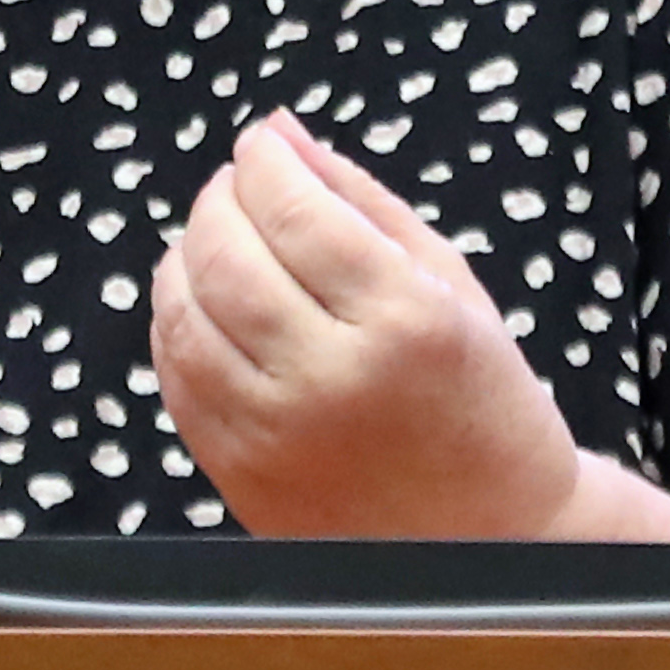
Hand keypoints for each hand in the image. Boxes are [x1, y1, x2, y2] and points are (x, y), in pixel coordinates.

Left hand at [151, 113, 581, 538]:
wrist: (494, 538)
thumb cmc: (482, 402)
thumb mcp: (448, 282)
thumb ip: (359, 199)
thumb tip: (280, 132)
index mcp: (403, 321)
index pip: (296, 210)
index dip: (263, 161)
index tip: (261, 144)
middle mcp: (333, 378)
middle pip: (226, 258)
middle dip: (217, 202)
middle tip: (233, 187)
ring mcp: (278, 435)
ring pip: (185, 318)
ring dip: (183, 259)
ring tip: (213, 241)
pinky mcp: (243, 476)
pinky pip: (177, 382)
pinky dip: (175, 327)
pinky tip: (201, 306)